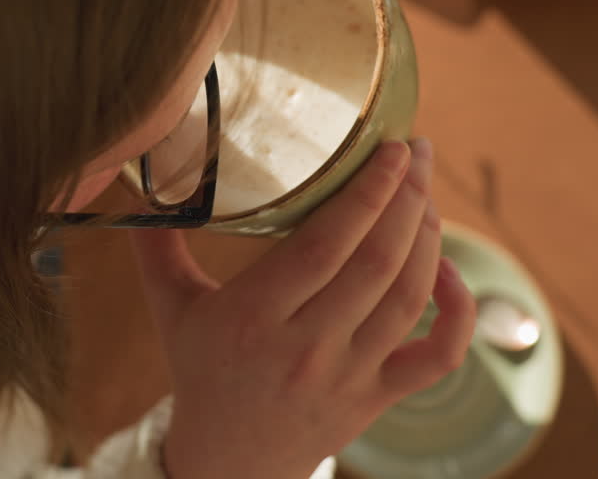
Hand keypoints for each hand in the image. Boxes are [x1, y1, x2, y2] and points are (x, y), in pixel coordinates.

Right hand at [132, 139, 474, 478]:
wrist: (227, 465)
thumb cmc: (201, 372)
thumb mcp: (172, 308)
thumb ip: (157, 245)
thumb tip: (140, 178)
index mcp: (253, 317)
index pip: (323, 247)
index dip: (365, 194)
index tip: (390, 149)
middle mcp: (306, 347)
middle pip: (375, 264)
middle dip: (407, 198)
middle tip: (417, 151)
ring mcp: (349, 376)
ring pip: (409, 298)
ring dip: (428, 238)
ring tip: (426, 192)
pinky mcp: (378, 398)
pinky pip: (437, 358)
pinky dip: (458, 313)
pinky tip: (449, 271)